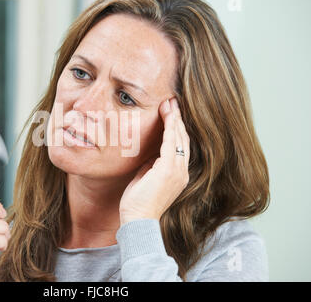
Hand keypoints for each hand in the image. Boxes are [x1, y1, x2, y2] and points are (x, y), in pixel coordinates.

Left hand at [119, 98, 189, 224]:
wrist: (138, 219)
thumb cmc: (139, 201)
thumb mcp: (147, 177)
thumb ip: (152, 164)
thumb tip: (151, 152)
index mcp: (177, 174)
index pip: (180, 145)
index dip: (177, 128)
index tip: (171, 112)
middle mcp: (181, 171)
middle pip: (183, 139)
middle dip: (178, 119)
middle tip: (173, 101)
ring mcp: (177, 171)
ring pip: (179, 138)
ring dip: (175, 119)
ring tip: (170, 103)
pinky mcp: (169, 170)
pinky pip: (171, 143)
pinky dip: (170, 127)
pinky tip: (168, 114)